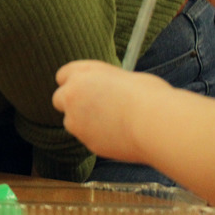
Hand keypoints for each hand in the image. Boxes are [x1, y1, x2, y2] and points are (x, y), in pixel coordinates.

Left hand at [52, 60, 167, 163]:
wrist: (154, 123)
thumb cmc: (149, 97)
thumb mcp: (126, 78)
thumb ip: (107, 83)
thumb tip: (109, 90)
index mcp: (82, 73)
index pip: (63, 75)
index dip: (75, 82)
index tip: (86, 88)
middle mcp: (71, 95)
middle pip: (60, 99)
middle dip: (73, 103)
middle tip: (95, 107)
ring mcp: (76, 120)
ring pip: (73, 122)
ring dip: (86, 123)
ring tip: (117, 122)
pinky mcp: (86, 141)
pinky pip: (89, 139)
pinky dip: (101, 138)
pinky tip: (123, 135)